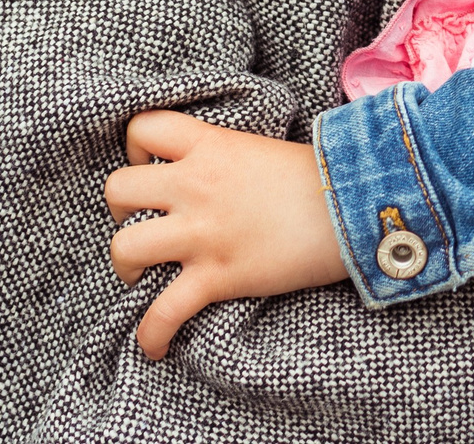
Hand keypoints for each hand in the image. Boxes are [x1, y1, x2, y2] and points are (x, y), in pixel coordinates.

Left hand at [104, 110, 348, 359]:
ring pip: (124, 247)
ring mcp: (203, 232)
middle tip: (142, 220)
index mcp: (210, 146)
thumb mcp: (263, 150)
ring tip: (141, 273)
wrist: (354, 208)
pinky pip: (163, 312)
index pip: (143, 127)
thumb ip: (225, 157)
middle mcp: (196, 185)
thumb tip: (211, 173)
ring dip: (125, 265)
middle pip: (118, 189)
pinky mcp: (217, 276)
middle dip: (120, 210)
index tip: (149, 167)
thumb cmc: (319, 179)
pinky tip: (155, 346)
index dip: (134, 150)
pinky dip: (152, 334)